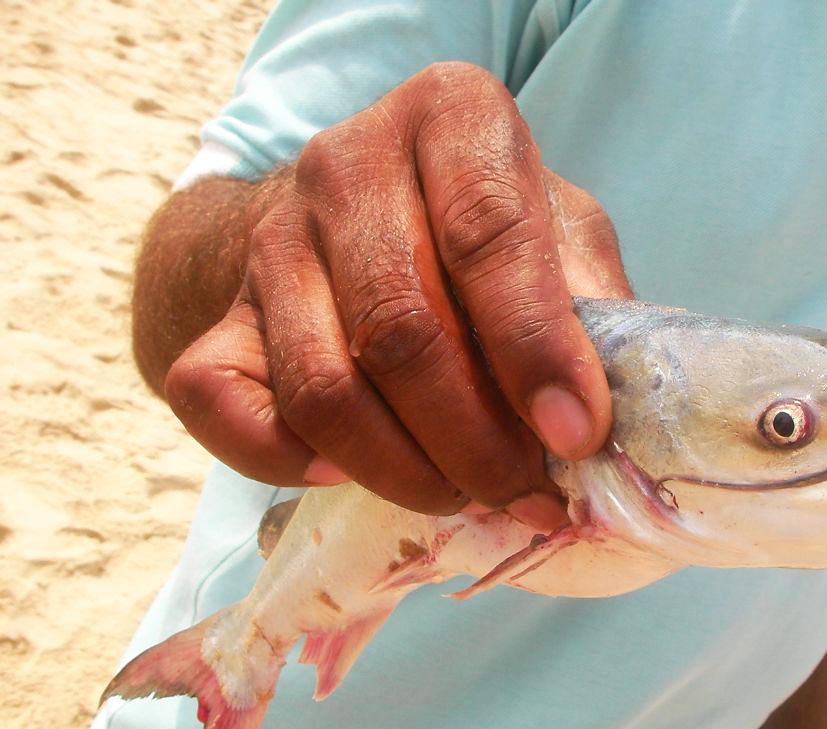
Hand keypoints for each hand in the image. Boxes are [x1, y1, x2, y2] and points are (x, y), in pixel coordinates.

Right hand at [164, 62, 631, 518]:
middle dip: (475, 441)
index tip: (576, 435)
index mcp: (450, 117)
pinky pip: (222, 404)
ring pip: (324, 387)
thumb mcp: (562, 232)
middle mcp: (346, 164)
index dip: (535, 349)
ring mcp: (271, 240)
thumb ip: (589, 305)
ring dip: (404, 471)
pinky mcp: (218, 313)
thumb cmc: (488, 226)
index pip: (487, 233)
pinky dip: (286, 460)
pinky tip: (347, 477)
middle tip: (528, 494)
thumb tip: (591, 417)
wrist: (361, 212)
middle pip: (401, 329)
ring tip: (465, 497)